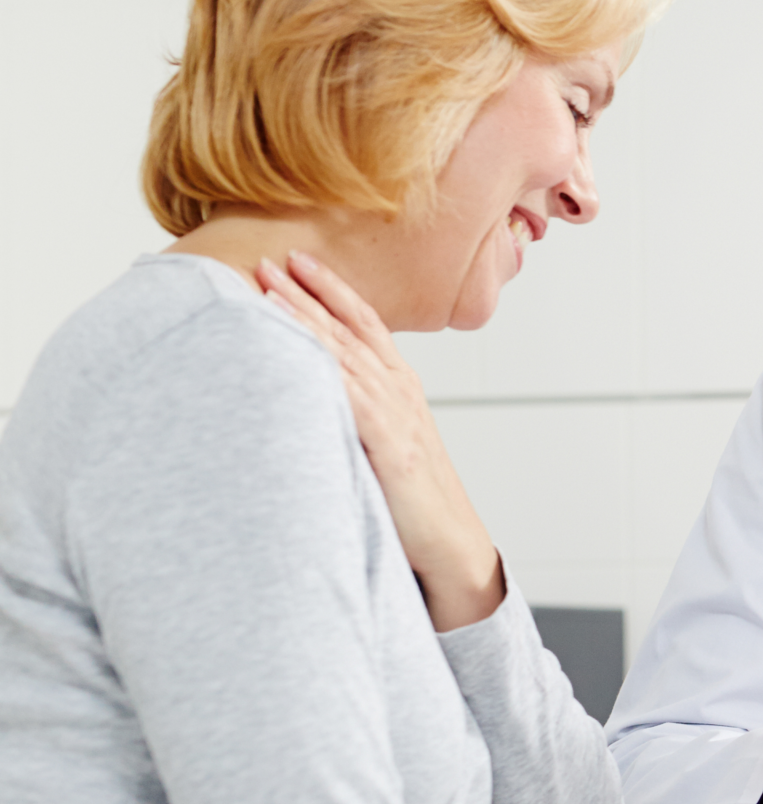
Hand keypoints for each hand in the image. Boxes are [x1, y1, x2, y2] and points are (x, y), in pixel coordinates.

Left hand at [257, 251, 501, 631]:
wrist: (452, 545)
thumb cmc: (415, 505)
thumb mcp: (386, 447)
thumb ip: (357, 417)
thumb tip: (312, 397)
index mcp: (401, 390)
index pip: (365, 325)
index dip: (332, 290)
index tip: (298, 261)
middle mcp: (400, 391)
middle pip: (348, 328)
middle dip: (308, 291)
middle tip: (270, 258)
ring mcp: (395, 412)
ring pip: (342, 349)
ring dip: (303, 314)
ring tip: (269, 284)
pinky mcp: (386, 438)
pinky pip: (344, 388)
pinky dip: (316, 359)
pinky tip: (290, 340)